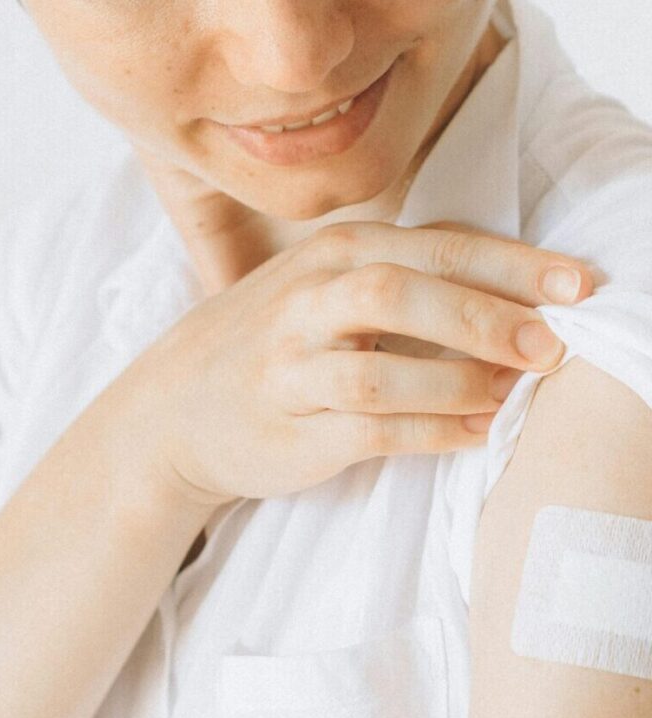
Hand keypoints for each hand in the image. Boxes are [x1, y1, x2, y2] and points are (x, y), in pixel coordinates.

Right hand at [117, 217, 593, 507]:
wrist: (175, 410)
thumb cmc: (263, 344)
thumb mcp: (318, 289)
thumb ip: (396, 281)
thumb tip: (506, 299)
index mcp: (325, 257)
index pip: (431, 247)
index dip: (510, 264)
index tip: (579, 285)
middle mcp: (304, 304)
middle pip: (404, 296)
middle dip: (486, 319)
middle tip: (551, 347)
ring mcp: (290, 370)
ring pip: (383, 372)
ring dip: (459, 384)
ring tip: (510, 396)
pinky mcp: (290, 432)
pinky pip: (371, 432)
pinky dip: (432, 434)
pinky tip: (474, 435)